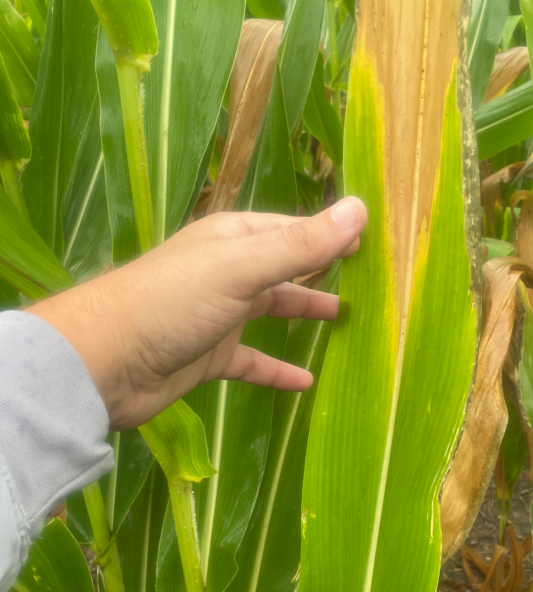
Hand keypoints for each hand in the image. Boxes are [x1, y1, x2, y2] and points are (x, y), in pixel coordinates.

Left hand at [28, 198, 365, 429]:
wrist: (104, 363)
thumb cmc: (172, 303)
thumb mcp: (241, 268)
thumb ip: (300, 245)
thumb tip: (360, 209)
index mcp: (232, 240)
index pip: (290, 229)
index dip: (327, 234)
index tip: (368, 242)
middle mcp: (226, 273)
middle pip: (282, 268)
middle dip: (319, 271)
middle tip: (365, 280)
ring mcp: (216, 316)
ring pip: (269, 312)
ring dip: (302, 314)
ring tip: (343, 321)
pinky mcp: (207, 357)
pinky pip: (252, 361)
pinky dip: (277, 369)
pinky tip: (306, 382)